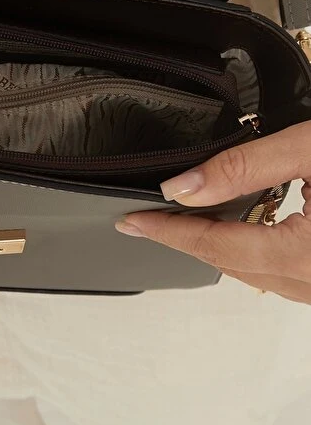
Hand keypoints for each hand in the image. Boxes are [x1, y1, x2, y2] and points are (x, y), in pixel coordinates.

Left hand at [115, 122, 310, 302]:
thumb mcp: (308, 150)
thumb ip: (245, 167)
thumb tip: (185, 186)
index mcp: (305, 256)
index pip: (215, 246)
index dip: (167, 231)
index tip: (132, 220)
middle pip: (229, 264)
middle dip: (184, 240)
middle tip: (144, 220)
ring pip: (255, 274)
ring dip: (217, 247)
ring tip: (182, 221)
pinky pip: (280, 272)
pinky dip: (250, 251)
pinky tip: (237, 227)